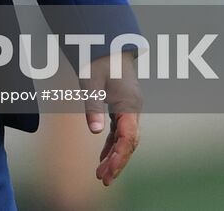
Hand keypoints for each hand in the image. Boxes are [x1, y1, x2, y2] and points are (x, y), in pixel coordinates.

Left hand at [84, 52, 142, 186]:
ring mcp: (130, 109)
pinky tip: (103, 159)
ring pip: (126, 140)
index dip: (119, 155)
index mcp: (129, 103)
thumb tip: (94, 132)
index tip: (108, 170)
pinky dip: (113, 146)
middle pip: (130, 142)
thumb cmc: (98, 59)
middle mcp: (134, 109)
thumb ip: (92, 105)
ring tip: (101, 175)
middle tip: (102, 180)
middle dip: (118, 162)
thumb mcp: (90, 80)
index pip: (128, 136)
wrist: (108, 43)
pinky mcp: (124, 108)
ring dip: (115, 157)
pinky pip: (120, 132)